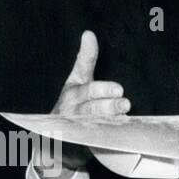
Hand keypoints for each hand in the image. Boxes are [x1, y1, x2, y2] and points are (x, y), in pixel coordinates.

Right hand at [38, 31, 129, 178]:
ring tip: (123, 117)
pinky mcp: (77, 144)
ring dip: (108, 121)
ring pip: (91, 125)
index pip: (87, 88)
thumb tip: (89, 34)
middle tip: (125, 103)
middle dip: (108, 105)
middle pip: (90, 107)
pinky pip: (91, 141)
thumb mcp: (77, 81)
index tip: (119, 89)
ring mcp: (73, 128)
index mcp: (72, 92)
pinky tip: (118, 134)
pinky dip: (104, 138)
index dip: (102, 89)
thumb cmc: (71, 104)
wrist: (53, 139)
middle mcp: (70, 110)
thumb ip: (85, 59)